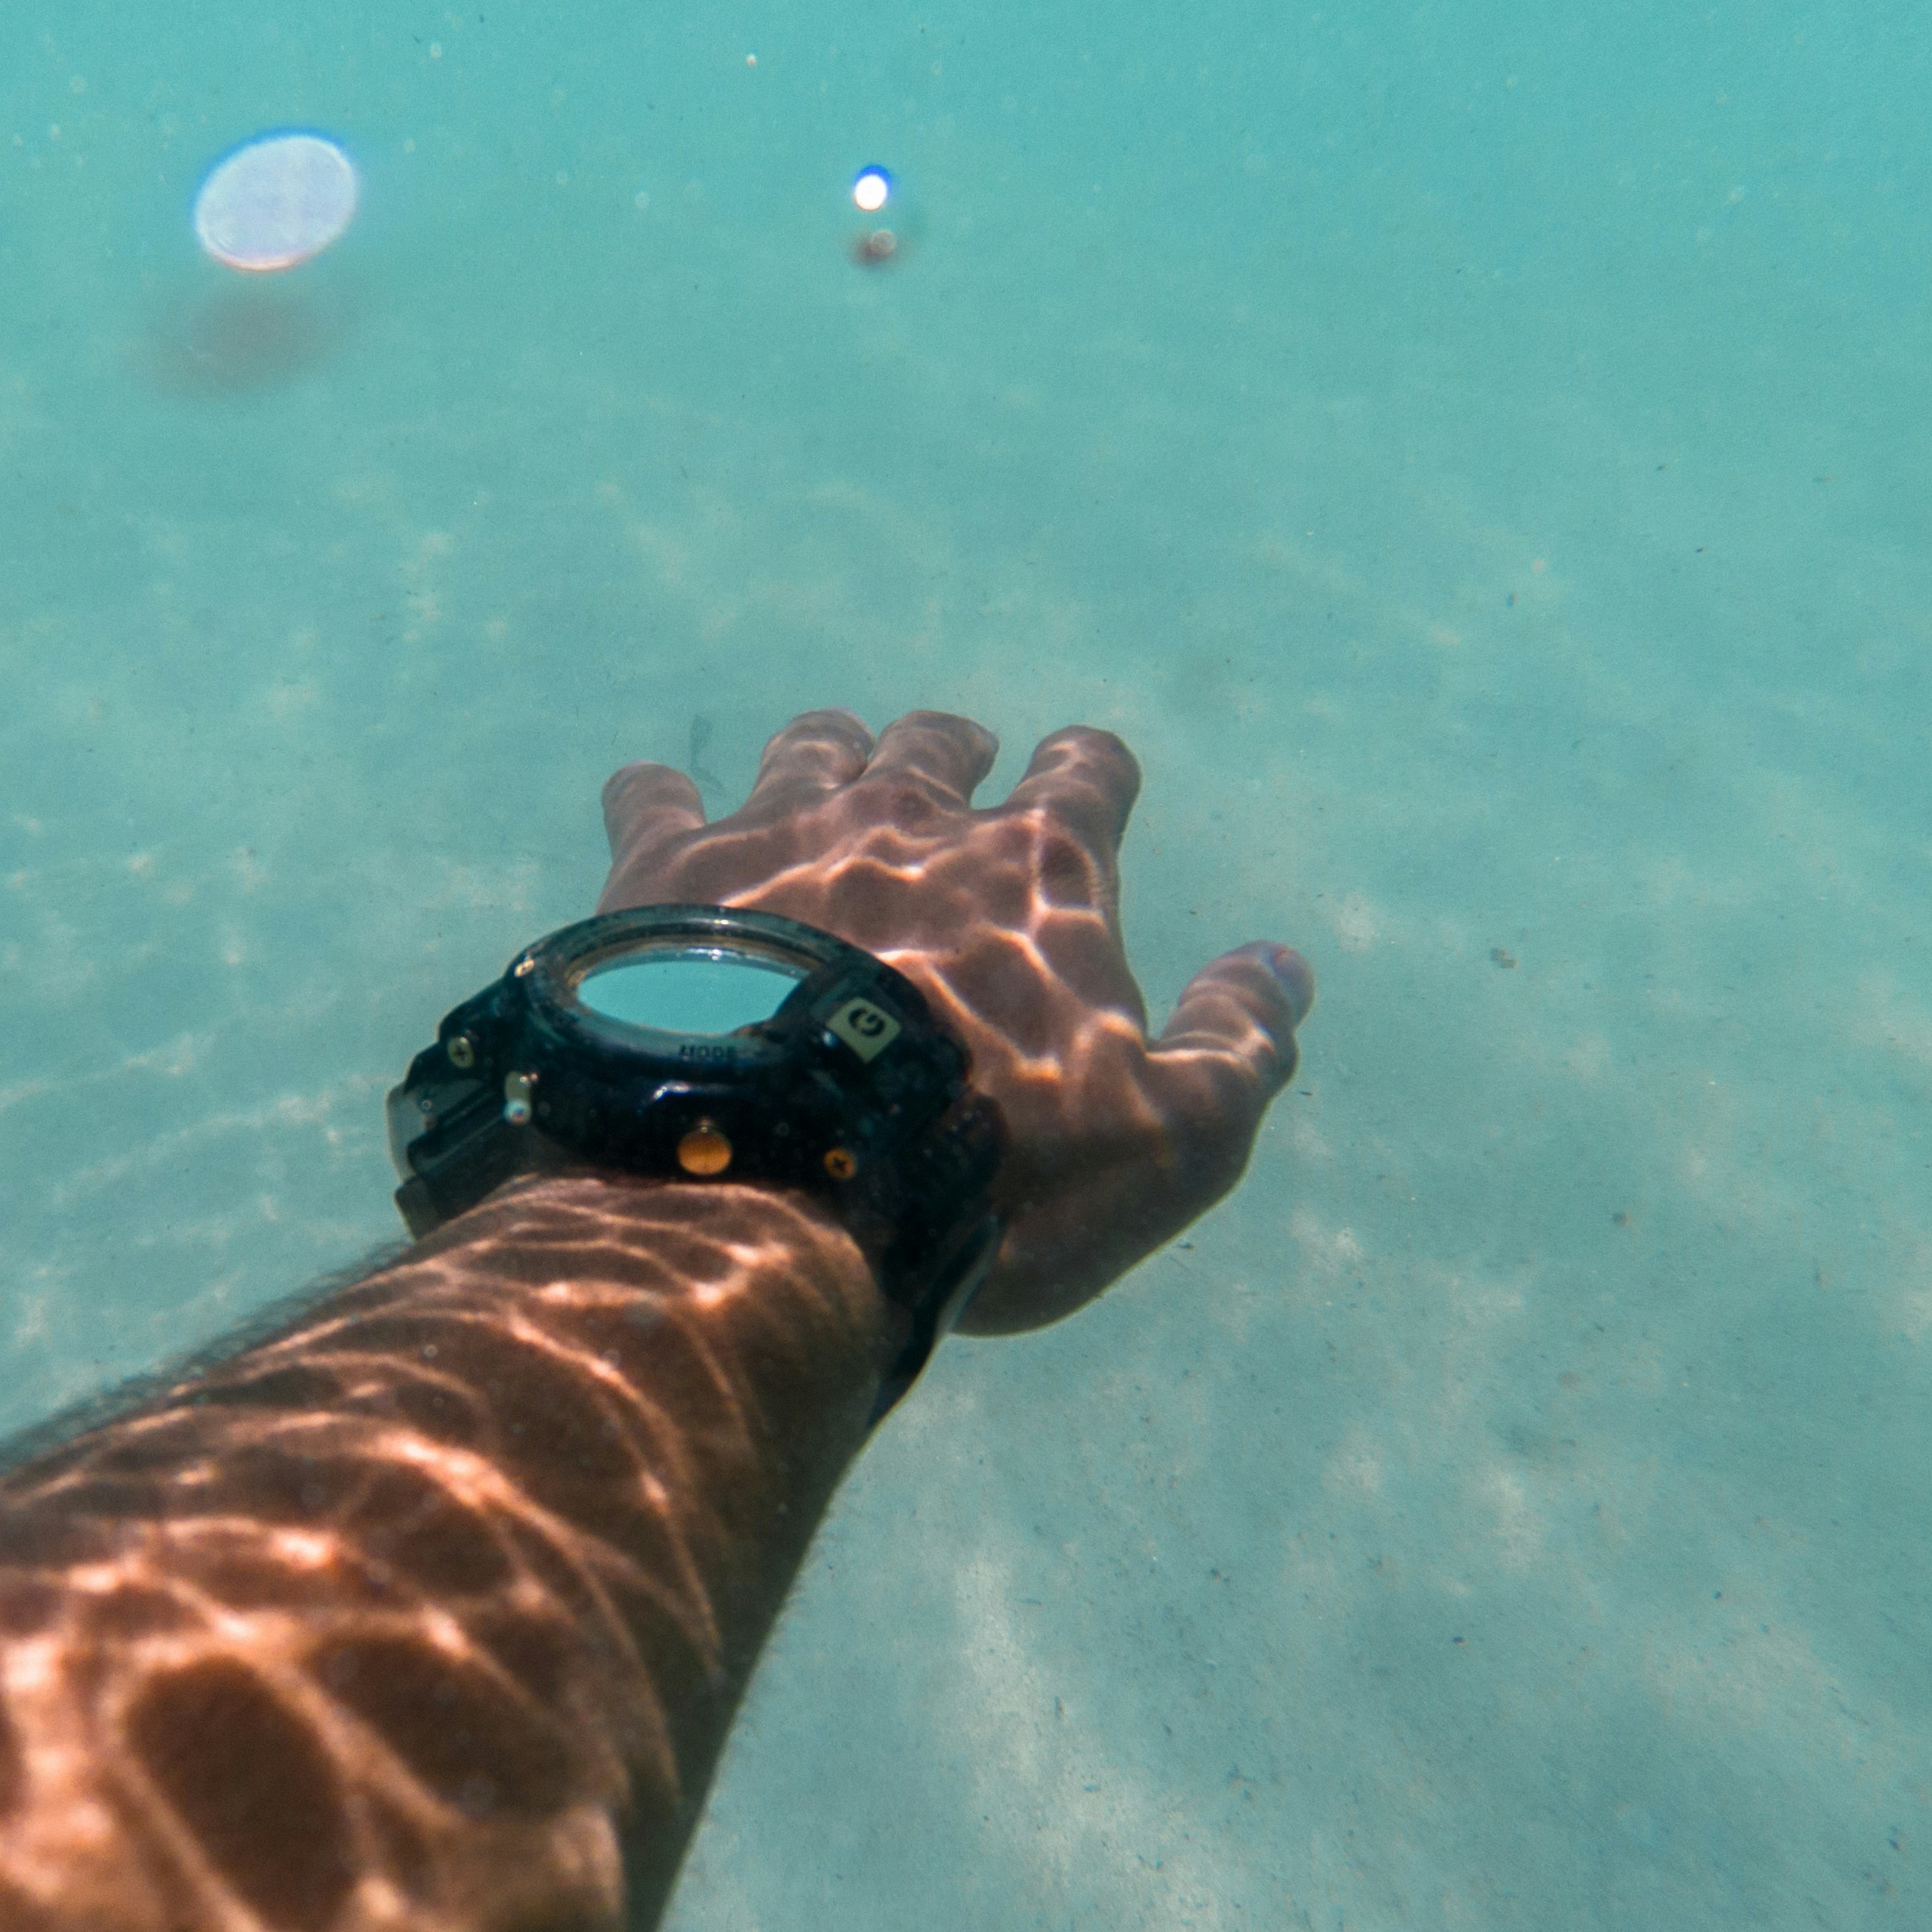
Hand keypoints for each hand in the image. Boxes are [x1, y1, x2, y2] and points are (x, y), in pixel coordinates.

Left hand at [600, 708, 1311, 1333]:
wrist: (768, 1187)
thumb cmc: (988, 1176)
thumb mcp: (1171, 1143)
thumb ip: (1239, 1045)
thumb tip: (1283, 966)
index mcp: (1038, 869)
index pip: (1088, 773)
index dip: (1092, 778)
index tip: (1088, 791)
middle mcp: (910, 819)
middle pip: (937, 744)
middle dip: (952, 758)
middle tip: (950, 788)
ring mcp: (777, 831)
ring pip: (811, 746)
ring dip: (827, 757)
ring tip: (824, 789)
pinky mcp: (662, 871)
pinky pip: (649, 792)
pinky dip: (658, 797)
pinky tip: (656, 817)